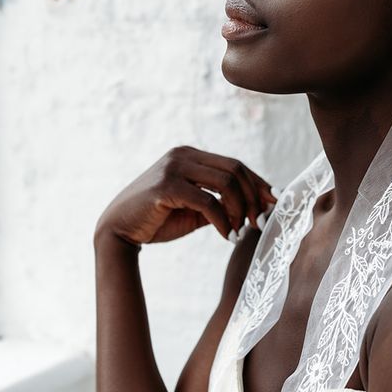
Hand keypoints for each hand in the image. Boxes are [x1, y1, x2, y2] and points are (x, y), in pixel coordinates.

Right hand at [94, 146, 277, 246]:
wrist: (119, 231)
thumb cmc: (158, 220)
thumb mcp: (195, 210)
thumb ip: (220, 203)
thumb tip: (255, 207)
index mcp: (190, 155)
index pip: (235, 165)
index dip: (258, 184)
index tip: (273, 204)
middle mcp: (183, 155)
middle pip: (236, 170)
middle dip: (253, 198)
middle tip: (259, 222)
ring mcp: (174, 168)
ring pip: (226, 183)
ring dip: (240, 210)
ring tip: (241, 230)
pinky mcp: (166, 187)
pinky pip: (208, 202)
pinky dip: (223, 221)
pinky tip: (227, 236)